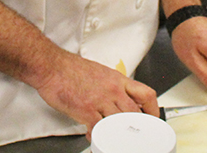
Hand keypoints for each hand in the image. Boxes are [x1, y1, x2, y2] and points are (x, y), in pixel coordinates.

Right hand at [34, 51, 157, 136]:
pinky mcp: (87, 111)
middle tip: (136, 137)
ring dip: (118, 134)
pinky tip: (94, 136)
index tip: (152, 119)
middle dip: (138, 128)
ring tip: (115, 139)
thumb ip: (112, 86)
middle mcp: (113, 90)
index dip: (153, 110)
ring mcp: (101, 101)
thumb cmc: (71, 69)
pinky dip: (98, 137)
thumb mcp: (100, 72)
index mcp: (117, 79)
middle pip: (136, 114)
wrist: (53, 67)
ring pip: (121, 124)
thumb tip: (119, 100)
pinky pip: (100, 131)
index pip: (146, 94)